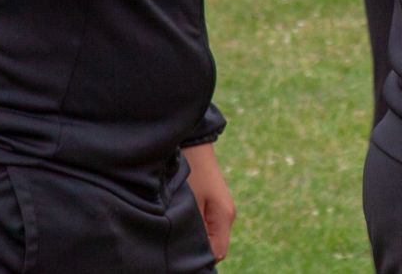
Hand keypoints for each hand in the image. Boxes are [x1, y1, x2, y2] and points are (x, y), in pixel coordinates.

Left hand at [183, 144, 235, 261]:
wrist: (193, 144)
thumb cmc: (190, 172)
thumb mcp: (189, 205)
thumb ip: (194, 231)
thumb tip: (192, 255)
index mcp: (224, 217)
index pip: (217, 253)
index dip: (199, 258)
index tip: (179, 252)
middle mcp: (227, 215)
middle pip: (214, 246)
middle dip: (196, 249)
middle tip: (174, 242)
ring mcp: (221, 209)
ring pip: (209, 236)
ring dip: (195, 237)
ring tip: (176, 228)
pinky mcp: (214, 204)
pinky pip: (206, 226)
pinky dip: (195, 227)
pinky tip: (180, 218)